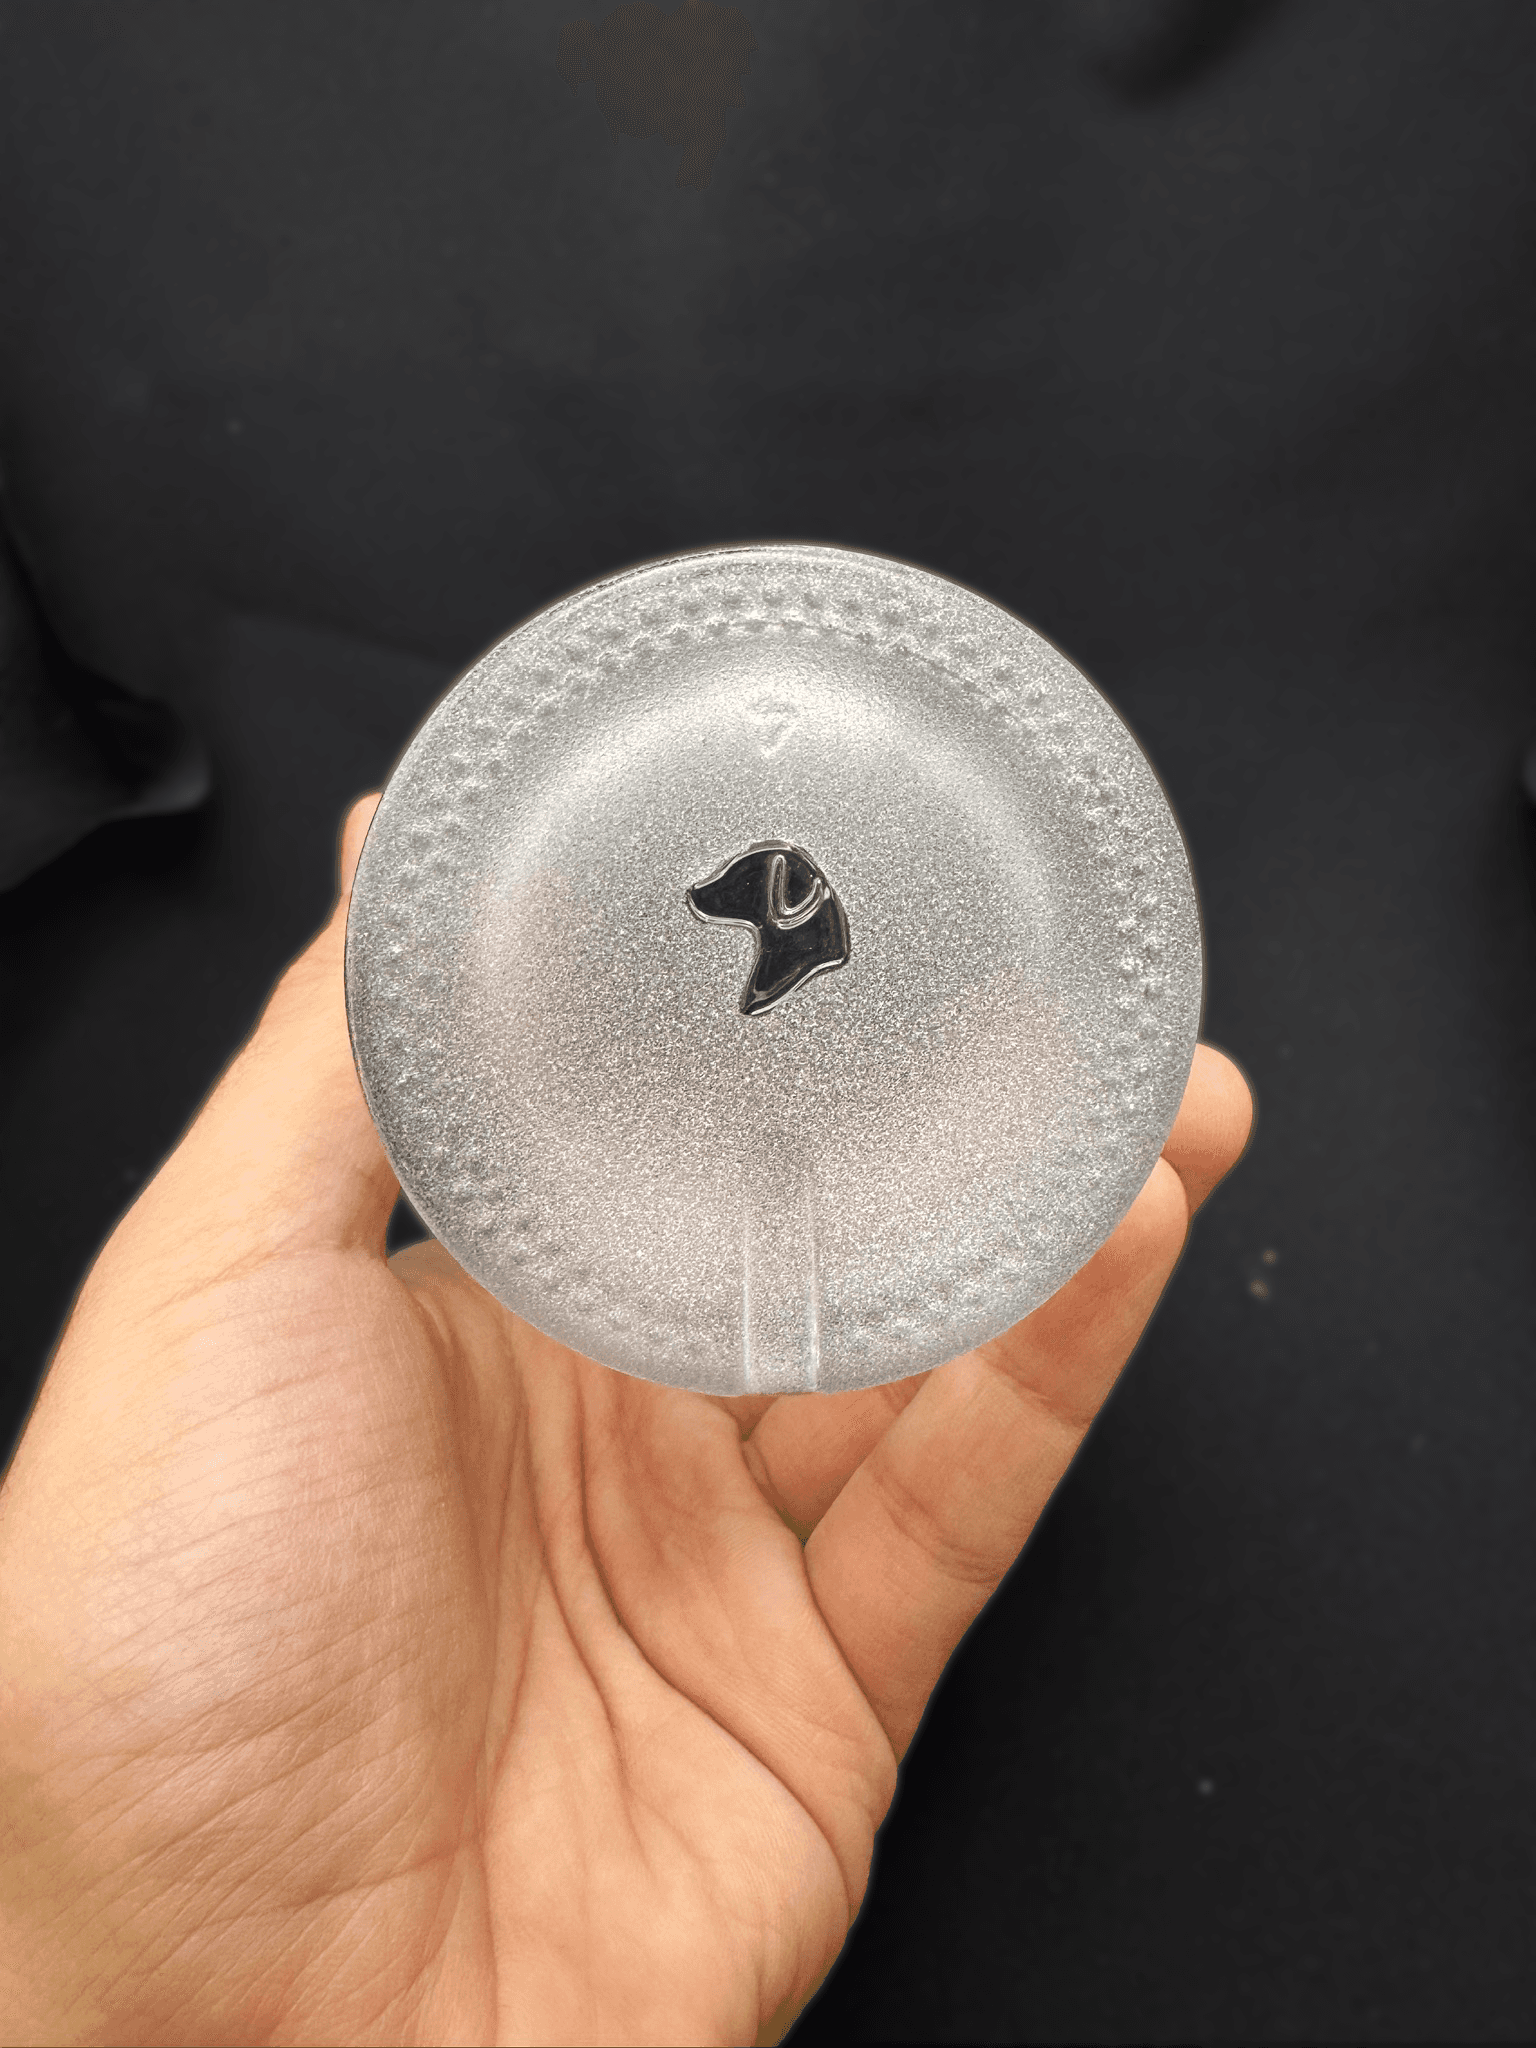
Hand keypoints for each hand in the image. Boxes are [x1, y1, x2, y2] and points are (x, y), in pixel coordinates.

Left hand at [0, 797, 1251, 2046]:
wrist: (209, 2038)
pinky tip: (1113, 1239)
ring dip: (1044, 1214)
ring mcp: (719, 1565)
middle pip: (812, 1236)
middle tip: (1044, 982)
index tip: (844, 900)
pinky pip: (956, 1509)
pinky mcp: (820, 1696)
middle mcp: (603, 1432)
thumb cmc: (140, 1661)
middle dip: (941, 1113)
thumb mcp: (205, 1299)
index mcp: (464, 1325)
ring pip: (917, 1355)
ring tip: (1148, 1085)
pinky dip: (1047, 1373)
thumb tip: (382, 852)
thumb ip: (326, 1073)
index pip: (644, 1131)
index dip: (754, 1020)